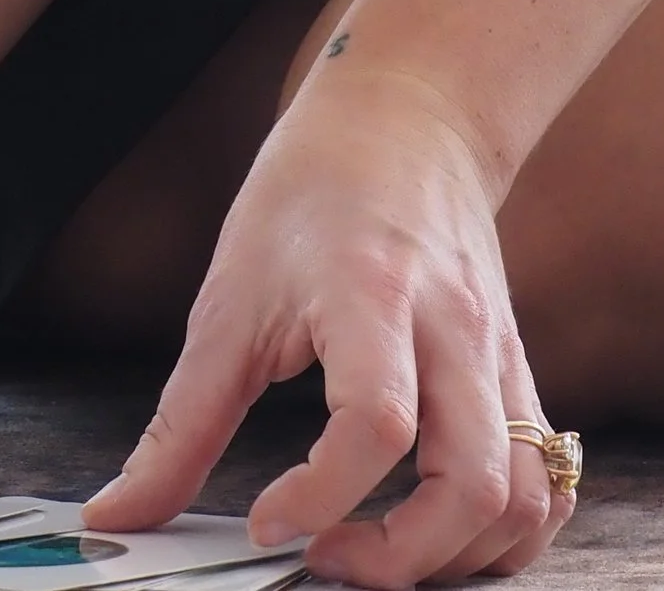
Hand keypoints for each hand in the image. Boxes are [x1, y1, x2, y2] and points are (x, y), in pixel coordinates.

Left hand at [83, 66, 573, 585]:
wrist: (405, 117)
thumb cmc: (310, 193)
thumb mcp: (230, 295)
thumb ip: (180, 423)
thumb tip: (118, 516)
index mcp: (373, 294)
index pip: (377, 422)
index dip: (320, 495)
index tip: (265, 521)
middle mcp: (453, 331)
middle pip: (474, 482)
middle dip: (402, 558)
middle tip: (323, 557)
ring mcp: (498, 356)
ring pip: (524, 496)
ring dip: (456, 558)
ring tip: (376, 554)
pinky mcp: (518, 376)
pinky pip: (545, 480)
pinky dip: (506, 535)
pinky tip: (440, 538)